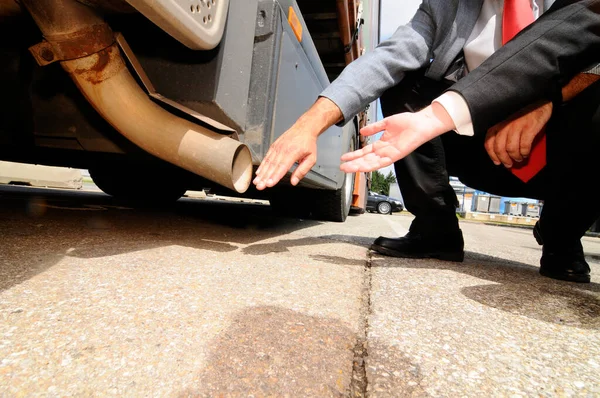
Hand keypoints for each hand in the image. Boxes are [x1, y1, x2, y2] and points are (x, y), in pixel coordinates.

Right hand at [253, 123, 318, 189]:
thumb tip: (294, 181)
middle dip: (265, 178)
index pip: (282, 167)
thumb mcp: (311, 158)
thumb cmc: (308, 143)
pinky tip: (258, 173)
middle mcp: (283, 150)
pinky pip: (266, 157)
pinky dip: (262, 166)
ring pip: (267, 162)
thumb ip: (302, 171)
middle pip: (272, 166)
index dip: (275, 176)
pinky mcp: (274, 146)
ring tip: (256, 182)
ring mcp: (277, 148)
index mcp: (292, 153)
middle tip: (260, 186)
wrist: (304, 128)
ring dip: (261, 173)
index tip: (269, 184)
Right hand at [340, 103, 454, 172]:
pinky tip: (363, 167)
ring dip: (359, 166)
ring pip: (371, 163)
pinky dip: (372, 165)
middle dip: (353, 164)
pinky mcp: (396, 156)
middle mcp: (384, 151)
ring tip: (348, 169)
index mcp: (382, 144)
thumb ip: (374, 128)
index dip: (354, 155)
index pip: (364, 152)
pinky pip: (382, 162)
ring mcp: (390, 154)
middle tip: (342, 167)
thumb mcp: (386, 123)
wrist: (421, 123)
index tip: (344, 157)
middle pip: (366, 160)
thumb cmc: (408, 122)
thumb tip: (362, 132)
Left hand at [484, 102, 551, 167]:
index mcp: (497, 123)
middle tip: (508, 164)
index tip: (496, 161)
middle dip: (503, 159)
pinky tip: (525, 154)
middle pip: (499, 148)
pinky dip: (524, 152)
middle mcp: (504, 125)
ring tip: (518, 159)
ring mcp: (516, 126)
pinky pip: (524, 146)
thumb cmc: (522, 111)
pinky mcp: (528, 127)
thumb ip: (501, 132)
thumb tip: (499, 151)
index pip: (489, 143)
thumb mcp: (507, 119)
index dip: (492, 155)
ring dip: (515, 157)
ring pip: (511, 149)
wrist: (540, 100)